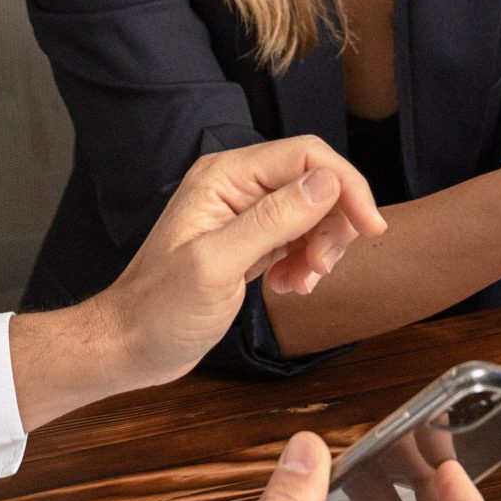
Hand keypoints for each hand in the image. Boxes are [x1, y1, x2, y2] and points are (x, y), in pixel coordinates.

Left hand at [96, 137, 389, 389]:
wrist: (130, 346)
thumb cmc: (159, 310)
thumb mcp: (217, 265)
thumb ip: (272, 220)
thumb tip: (327, 183)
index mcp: (225, 177)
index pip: (307, 155)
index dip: (346, 186)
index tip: (370, 227)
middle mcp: (236, 186)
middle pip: (315, 182)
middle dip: (333, 224)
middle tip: (322, 268)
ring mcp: (242, 214)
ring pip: (312, 212)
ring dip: (321, 248)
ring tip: (303, 284)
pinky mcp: (249, 241)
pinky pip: (298, 237)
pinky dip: (306, 262)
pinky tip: (290, 287)